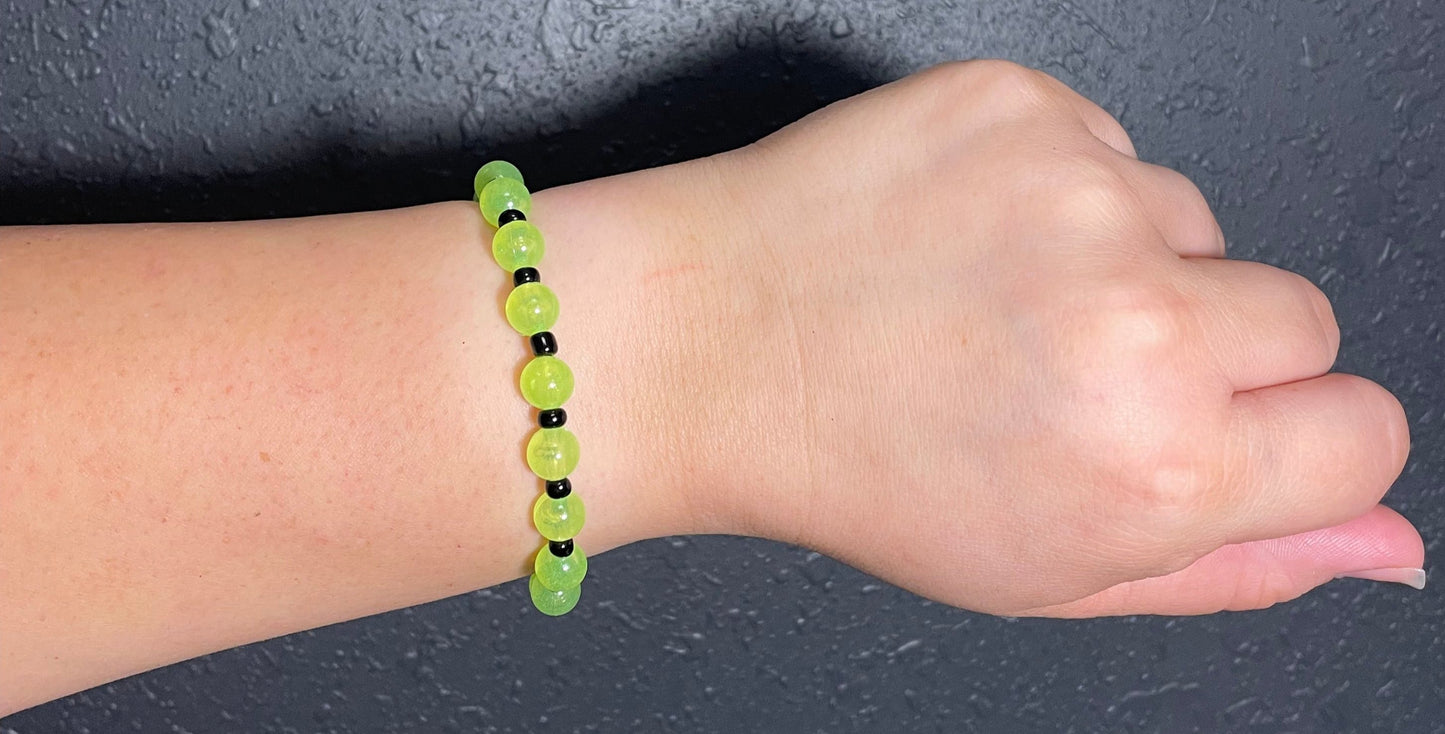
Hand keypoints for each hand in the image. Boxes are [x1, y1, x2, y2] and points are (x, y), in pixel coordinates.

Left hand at [547, 60, 1422, 615]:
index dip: (1291, 441)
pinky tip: (968, 243)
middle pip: (1301, 318)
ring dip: (1127, 266)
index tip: (1223, 435)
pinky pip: (1111, 150)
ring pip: (1199, 226)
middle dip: (1216, 352)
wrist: (714, 344)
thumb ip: (1238, 564)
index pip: (1362, 433)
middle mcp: (1137, 323)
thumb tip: (1383, 542)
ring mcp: (1078, 196)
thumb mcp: (1052, 573)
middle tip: (1076, 374)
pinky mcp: (1022, 108)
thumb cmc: (858, 470)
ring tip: (998, 307)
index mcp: (1157, 466)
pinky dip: (1057, 193)